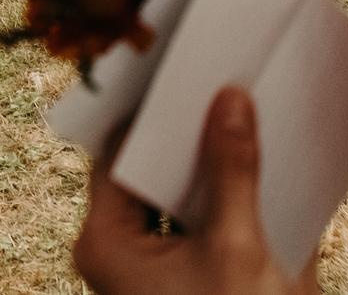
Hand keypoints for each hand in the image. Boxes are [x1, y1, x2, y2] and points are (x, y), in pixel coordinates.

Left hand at [72, 88, 296, 294]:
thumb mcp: (236, 246)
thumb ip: (232, 170)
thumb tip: (231, 99)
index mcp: (103, 241)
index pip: (119, 153)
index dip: (153, 113)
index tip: (185, 73)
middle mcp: (112, 251)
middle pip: (143, 171)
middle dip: (182, 136)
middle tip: (216, 86)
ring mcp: (140, 266)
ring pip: (166, 194)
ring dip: (199, 165)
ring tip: (235, 116)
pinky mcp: (171, 276)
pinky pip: (185, 220)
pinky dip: (211, 197)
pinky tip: (244, 167)